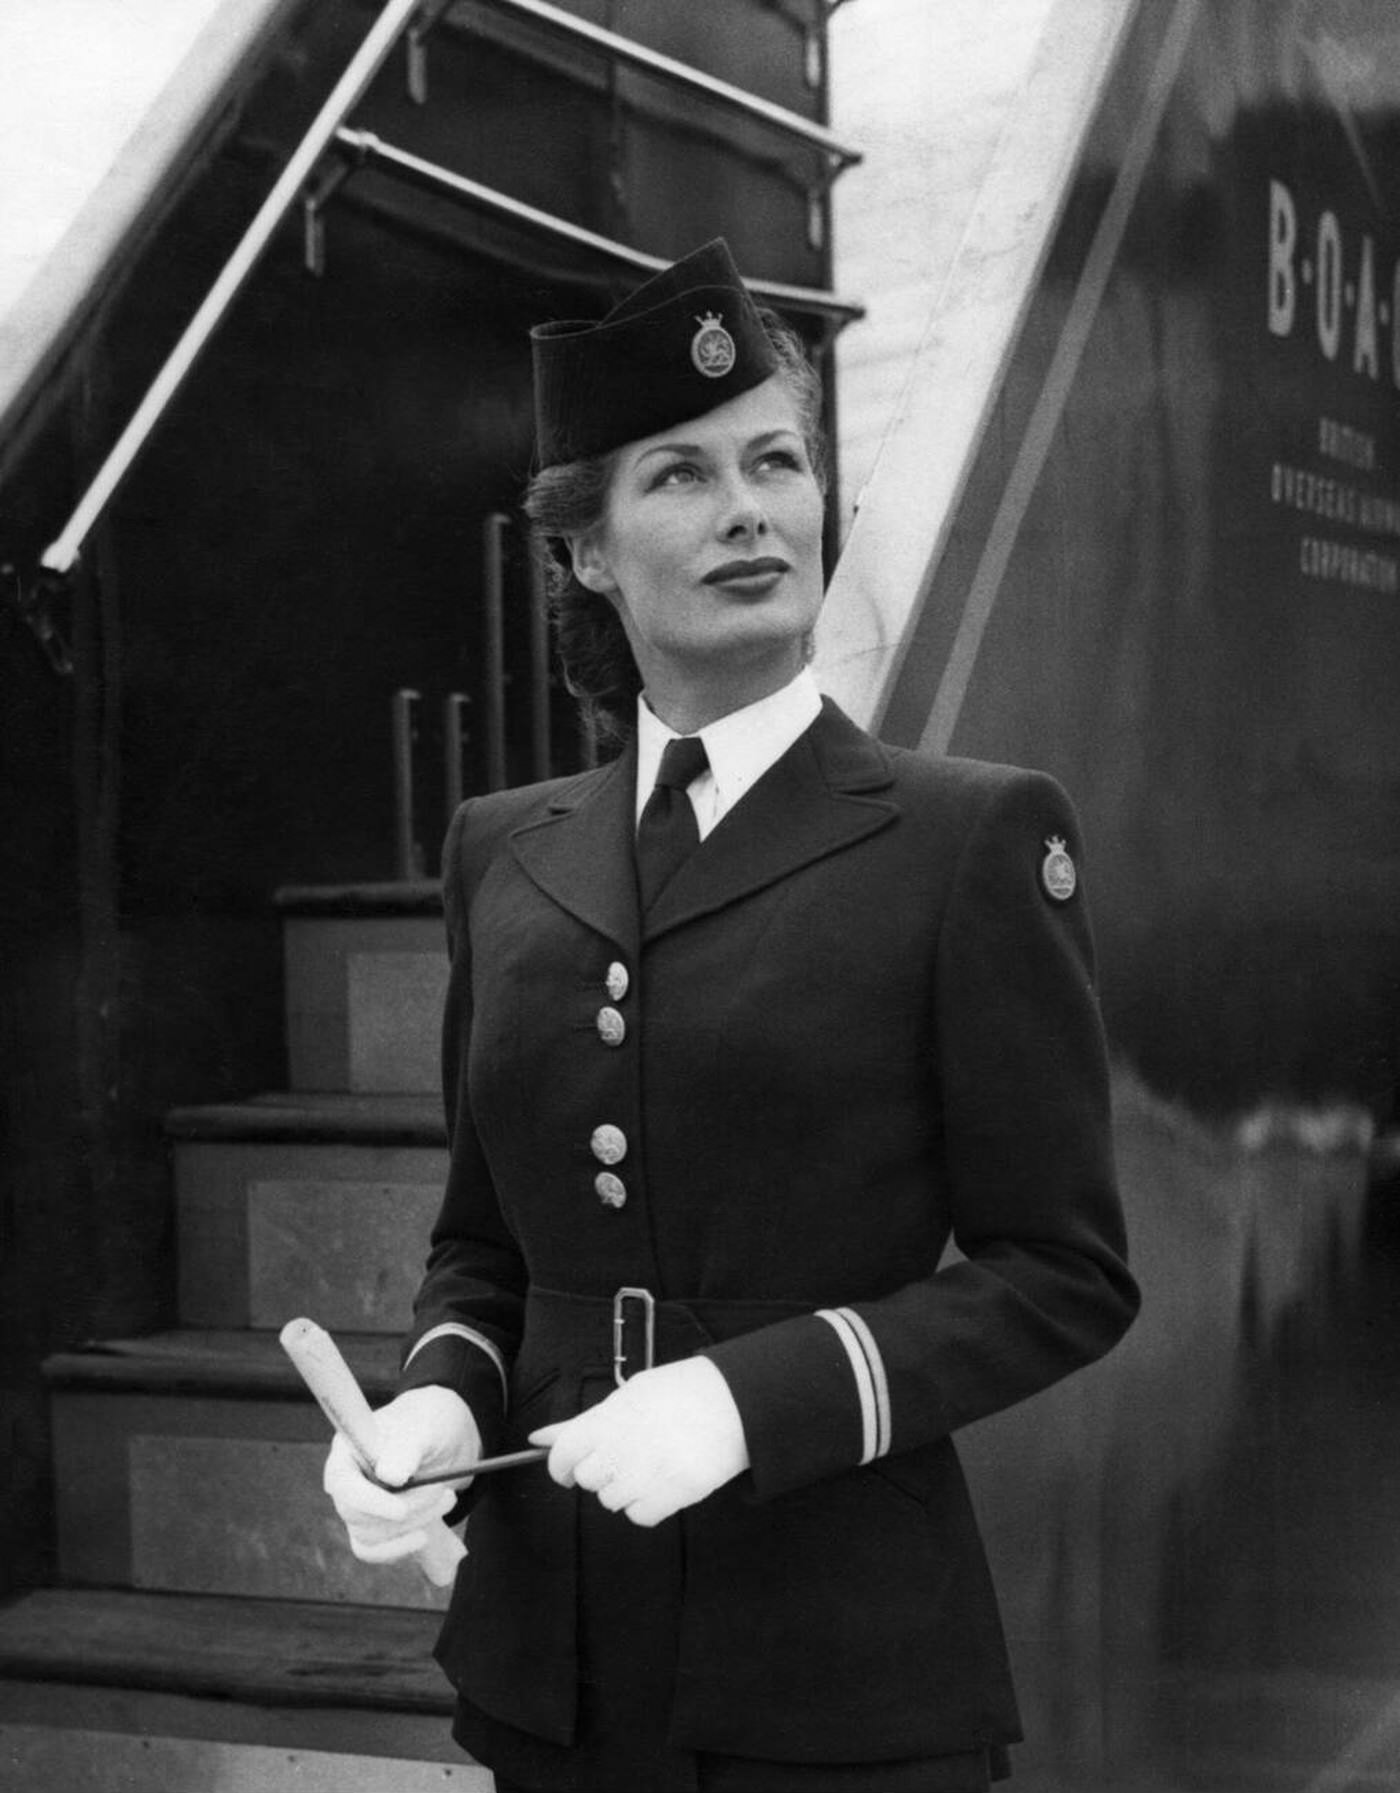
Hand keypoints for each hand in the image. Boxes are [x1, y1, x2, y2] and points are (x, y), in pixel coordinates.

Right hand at [323, 1386, 479, 1566]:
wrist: (440, 1439)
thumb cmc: (427, 1425)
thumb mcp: (424, 1427)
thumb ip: (407, 1448)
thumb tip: (389, 1477)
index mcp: (347, 1449)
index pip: (343, 1483)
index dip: (368, 1502)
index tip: (401, 1511)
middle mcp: (345, 1480)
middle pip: (358, 1514)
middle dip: (407, 1509)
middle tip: (444, 1493)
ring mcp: (355, 1506)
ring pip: (369, 1535)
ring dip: (412, 1525)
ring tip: (446, 1499)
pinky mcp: (369, 1527)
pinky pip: (372, 1551)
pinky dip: (397, 1549)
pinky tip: (422, 1537)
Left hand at [531, 1357, 747, 1527]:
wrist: (734, 1402)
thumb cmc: (681, 1393)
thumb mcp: (628, 1395)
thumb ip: (581, 1422)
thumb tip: (539, 1438)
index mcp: (609, 1418)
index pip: (563, 1454)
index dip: (562, 1466)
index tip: (569, 1469)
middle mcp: (623, 1448)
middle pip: (589, 1480)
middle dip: (601, 1472)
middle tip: (625, 1456)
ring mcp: (647, 1474)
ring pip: (612, 1501)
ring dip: (625, 1489)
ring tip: (650, 1464)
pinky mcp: (673, 1495)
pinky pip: (640, 1516)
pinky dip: (648, 1505)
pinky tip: (663, 1482)